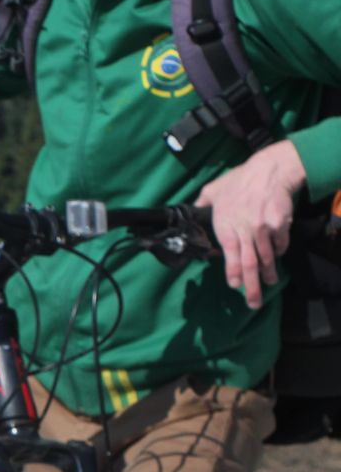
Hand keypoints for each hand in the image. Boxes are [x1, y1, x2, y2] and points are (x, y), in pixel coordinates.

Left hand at [194, 140, 307, 309]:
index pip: (229, 256)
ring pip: (266, 257)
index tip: (235, 286)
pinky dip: (279, 251)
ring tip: (270, 283)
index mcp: (225, 226)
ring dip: (268, 273)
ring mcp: (263, 229)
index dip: (233, 274)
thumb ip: (202, 204)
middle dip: (252, 286)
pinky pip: (280, 244)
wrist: (270, 169)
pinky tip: (277, 256)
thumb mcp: (213, 190)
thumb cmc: (240, 179)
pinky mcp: (280, 225)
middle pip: (249, 264)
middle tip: (253, 303)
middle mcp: (244, 231)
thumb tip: (191, 211)